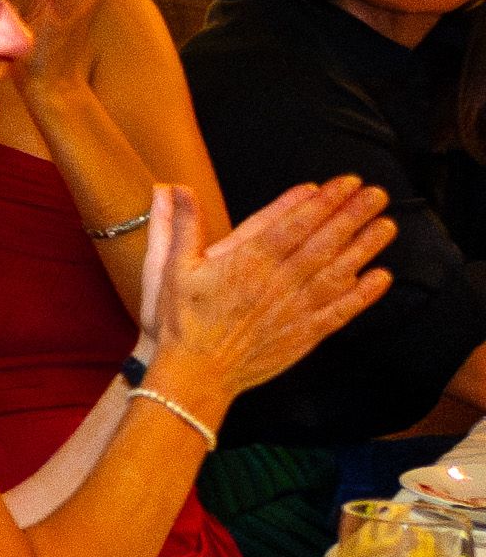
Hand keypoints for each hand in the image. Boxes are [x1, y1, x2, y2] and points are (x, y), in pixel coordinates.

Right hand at [145, 177, 395, 400]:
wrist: (195, 373)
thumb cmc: (180, 320)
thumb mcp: (169, 267)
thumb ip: (177, 225)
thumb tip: (172, 188)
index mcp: (246, 262)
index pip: (292, 223)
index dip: (322, 202)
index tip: (344, 183)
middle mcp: (277, 282)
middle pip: (323, 242)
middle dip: (352, 215)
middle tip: (376, 194)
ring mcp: (295, 309)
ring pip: (338, 272)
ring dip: (365, 248)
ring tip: (387, 225)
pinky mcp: (305, 334)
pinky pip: (341, 311)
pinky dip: (364, 295)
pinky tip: (381, 277)